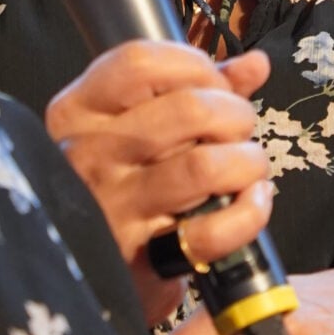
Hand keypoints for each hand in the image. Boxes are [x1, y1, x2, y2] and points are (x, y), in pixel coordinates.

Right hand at [45, 40, 273, 323]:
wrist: (88, 273)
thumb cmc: (121, 182)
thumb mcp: (136, 124)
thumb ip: (196, 88)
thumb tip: (255, 64)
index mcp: (78, 111)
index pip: (139, 61)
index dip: (194, 65)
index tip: (214, 83)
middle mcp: (88, 154)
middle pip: (187, 108)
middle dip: (235, 113)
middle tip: (239, 128)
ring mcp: (112, 207)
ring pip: (204, 165)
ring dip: (247, 160)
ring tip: (249, 165)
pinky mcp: (140, 258)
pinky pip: (212, 231)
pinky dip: (250, 213)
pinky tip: (254, 200)